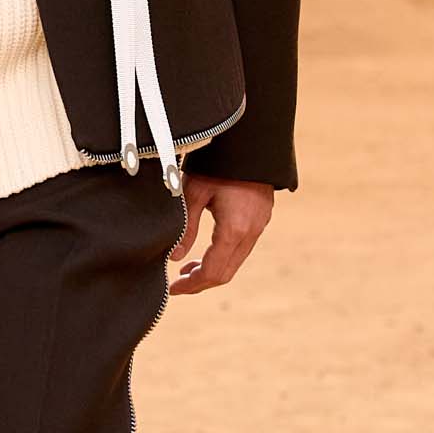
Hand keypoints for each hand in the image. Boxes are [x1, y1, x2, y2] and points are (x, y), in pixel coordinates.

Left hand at [168, 174, 273, 294]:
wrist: (251, 142)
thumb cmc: (218, 164)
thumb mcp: (194, 192)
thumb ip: (185, 228)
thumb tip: (173, 258)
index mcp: (234, 229)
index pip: (212, 272)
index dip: (191, 285)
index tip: (172, 289)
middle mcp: (250, 233)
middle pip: (225, 273)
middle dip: (200, 283)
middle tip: (177, 284)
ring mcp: (259, 227)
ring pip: (234, 263)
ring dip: (211, 270)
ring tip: (187, 268)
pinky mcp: (260, 220)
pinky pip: (241, 249)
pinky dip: (222, 257)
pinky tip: (206, 252)